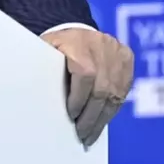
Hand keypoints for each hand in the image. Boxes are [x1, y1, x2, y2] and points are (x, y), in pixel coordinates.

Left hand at [42, 27, 133, 147]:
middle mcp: (101, 45)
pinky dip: (112, 109)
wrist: (75, 29)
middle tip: (82, 134)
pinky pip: (123, 90)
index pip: (85, 74)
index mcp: (78, 43)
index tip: (71, 115)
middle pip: (102, 88)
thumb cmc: (56, 46)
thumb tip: (36, 97)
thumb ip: (44, 69)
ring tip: (91, 135)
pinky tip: (102, 122)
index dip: (79, 98)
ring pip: (115, 93)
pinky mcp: (127, 59)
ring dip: (103, 118)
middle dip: (91, 116)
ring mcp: (117, 52)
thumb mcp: (46, 51)